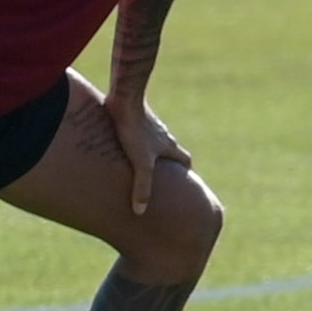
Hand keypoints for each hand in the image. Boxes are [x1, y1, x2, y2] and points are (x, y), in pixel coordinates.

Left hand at [114, 89, 185, 223]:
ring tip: (144, 160)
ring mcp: (149, 125)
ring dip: (154, 150)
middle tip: (166, 174)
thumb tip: (140, 212)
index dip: (186, 172)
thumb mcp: (140, 163)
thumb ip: (142, 188)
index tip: (187, 182)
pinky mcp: (134, 117)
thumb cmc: (134, 130)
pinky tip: (124, 142)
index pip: (185, 160)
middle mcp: (163, 135)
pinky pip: (140, 130)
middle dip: (171, 162)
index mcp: (169, 146)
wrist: (125, 98)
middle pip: (171, 150)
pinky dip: (138, 139)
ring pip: (155, 140)